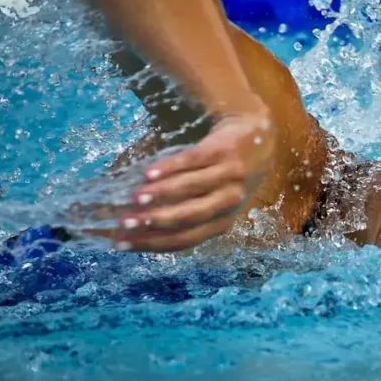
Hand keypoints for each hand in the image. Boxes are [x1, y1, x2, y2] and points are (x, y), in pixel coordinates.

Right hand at [102, 113, 273, 251]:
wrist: (257, 137)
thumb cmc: (224, 176)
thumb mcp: (211, 199)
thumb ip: (179, 211)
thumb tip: (128, 222)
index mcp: (222, 222)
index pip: (186, 239)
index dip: (153, 243)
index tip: (122, 243)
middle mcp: (229, 202)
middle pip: (190, 217)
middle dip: (156, 222)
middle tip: (125, 223)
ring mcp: (228, 176)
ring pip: (191, 189)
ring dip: (161, 195)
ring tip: (133, 198)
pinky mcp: (223, 150)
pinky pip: (193, 161)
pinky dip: (170, 168)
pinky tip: (148, 173)